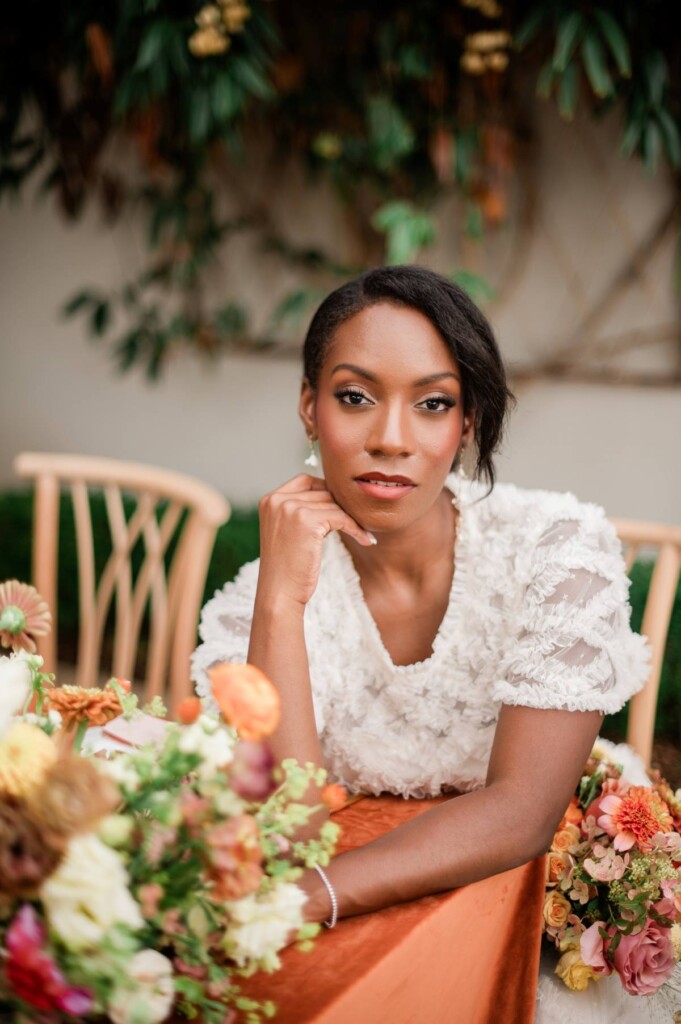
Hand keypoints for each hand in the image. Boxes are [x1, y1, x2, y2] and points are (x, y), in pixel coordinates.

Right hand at [256, 473, 374, 608]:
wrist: (279, 594)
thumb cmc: (286, 568)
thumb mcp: (287, 531)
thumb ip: (301, 511)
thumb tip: (335, 496)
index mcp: (269, 499)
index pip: (306, 481)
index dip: (326, 492)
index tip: (341, 508)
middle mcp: (277, 500)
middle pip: (322, 491)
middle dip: (341, 507)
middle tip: (357, 522)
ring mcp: (290, 508)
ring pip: (334, 504)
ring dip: (351, 518)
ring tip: (363, 532)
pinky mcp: (307, 520)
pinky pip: (342, 518)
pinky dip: (356, 528)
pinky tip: (366, 540)